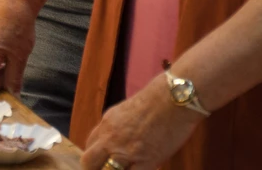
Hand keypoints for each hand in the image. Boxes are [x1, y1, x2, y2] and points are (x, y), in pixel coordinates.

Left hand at [80, 77, 204, 169]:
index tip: (102, 163)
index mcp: (106, 125)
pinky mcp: (146, 160)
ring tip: (126, 169)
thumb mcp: (125, 111)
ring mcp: (127, 151)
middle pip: (89, 162)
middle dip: (95, 169)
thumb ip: (116, 127)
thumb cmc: (155, 101)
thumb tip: (115, 140)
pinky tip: (140, 169)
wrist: (173, 98)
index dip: (94, 159)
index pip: (88, 148)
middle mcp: (111, 139)